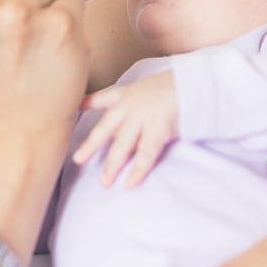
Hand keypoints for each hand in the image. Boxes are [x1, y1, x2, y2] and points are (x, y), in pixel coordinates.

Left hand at [72, 70, 177, 187]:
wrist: (194, 82)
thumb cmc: (174, 85)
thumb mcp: (149, 86)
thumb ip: (137, 99)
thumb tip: (132, 113)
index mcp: (127, 94)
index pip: (102, 98)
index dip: (85, 104)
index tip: (73, 112)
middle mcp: (130, 106)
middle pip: (105, 128)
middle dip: (91, 145)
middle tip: (77, 159)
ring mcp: (142, 118)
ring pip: (122, 145)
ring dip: (113, 165)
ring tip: (104, 182)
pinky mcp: (157, 129)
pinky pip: (145, 155)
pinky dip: (138, 171)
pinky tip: (130, 184)